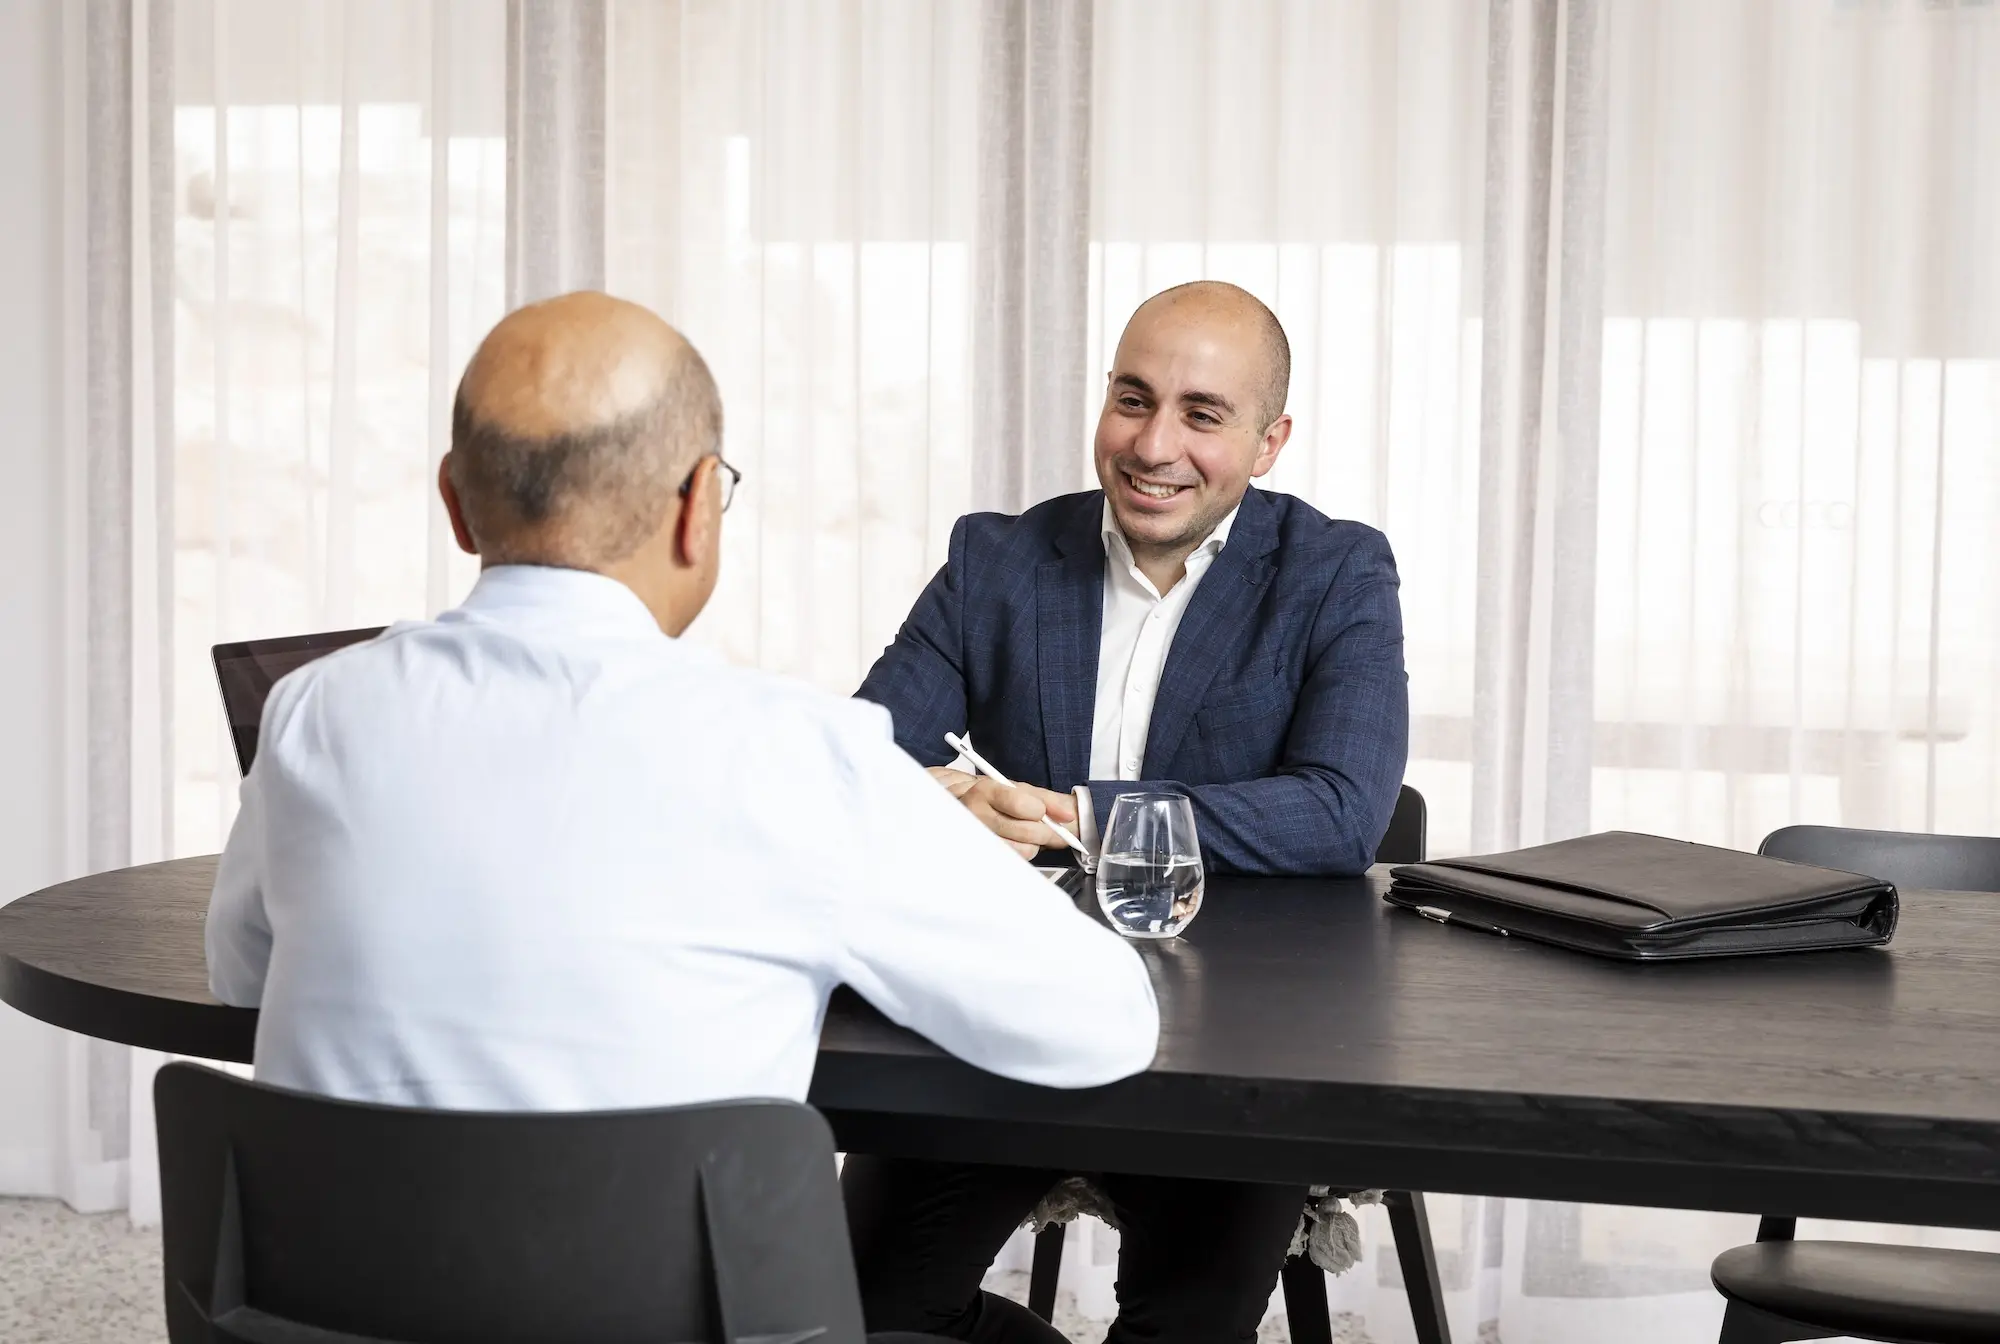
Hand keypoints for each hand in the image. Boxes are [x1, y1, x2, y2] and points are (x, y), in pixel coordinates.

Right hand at [926, 767, 1078, 860]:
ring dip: (1033, 845)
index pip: (1021, 803)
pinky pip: (1013, 861)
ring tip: (1024, 834)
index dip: (1040, 810)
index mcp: (985, 791)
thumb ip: (1046, 800)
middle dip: (1046, 831)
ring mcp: (975, 838)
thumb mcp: (1015, 789)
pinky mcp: (978, 856)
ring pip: (1022, 850)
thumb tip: (1068, 814)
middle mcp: (975, 815)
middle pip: (1026, 831)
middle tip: (1047, 829)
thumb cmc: (989, 799)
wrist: (956, 807)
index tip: (1041, 811)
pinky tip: (1015, 844)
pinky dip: (1022, 854)